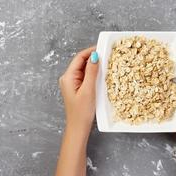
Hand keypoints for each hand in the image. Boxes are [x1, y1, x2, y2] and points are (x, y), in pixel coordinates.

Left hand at [54, 47, 98, 175]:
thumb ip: (91, 72)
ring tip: (106, 63)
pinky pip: (85, 76)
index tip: (103, 48)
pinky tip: (101, 74)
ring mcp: (72, 83)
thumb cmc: (82, 111)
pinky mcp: (77, 88)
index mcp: (68, 77)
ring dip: (94, 66)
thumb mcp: (88, 90)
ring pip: (84, 69)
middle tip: (107, 55)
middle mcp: (68, 78)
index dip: (91, 51)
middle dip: (93, 57)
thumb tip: (95, 56)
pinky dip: (93, 74)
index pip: (79, 58)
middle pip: (81, 62)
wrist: (78, 127)